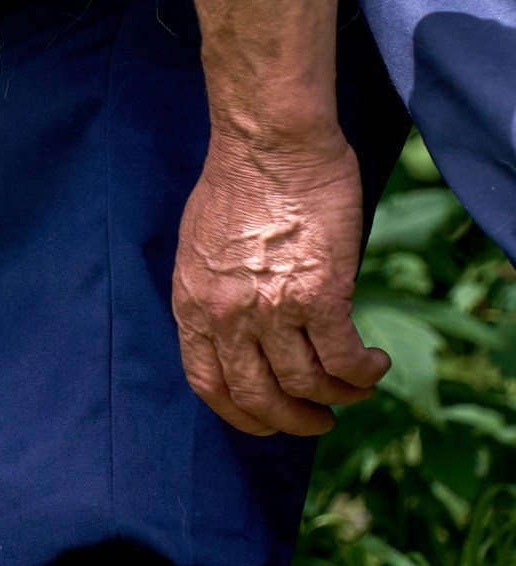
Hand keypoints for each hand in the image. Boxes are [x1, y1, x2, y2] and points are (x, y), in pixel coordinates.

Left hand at [171, 131, 387, 436]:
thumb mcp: (200, 247)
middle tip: (317, 421)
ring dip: (337, 397)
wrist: (269, 144)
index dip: (239, 412)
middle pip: (256, 396)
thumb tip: (235, 326)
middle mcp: (224, 315)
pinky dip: (361, 373)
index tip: (266, 419)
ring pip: (305, 385)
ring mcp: (270, 308)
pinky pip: (342, 359)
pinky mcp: (318, 295)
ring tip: (356, 388)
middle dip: (291, 420)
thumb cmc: (240, 183)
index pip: (207, 382)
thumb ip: (213, 292)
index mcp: (191, 303)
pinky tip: (373, 364)